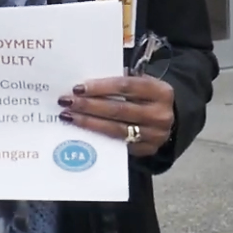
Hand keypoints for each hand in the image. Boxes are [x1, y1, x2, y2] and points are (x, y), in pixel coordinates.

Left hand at [59, 76, 174, 157]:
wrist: (166, 119)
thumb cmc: (145, 97)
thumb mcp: (140, 83)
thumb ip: (120, 81)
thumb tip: (85, 85)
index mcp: (161, 91)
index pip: (126, 86)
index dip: (100, 87)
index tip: (78, 88)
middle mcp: (160, 114)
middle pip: (119, 109)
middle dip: (89, 106)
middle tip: (66, 102)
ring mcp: (155, 135)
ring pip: (116, 129)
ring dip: (88, 122)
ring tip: (68, 116)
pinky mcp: (146, 150)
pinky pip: (117, 144)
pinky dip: (97, 136)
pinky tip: (81, 131)